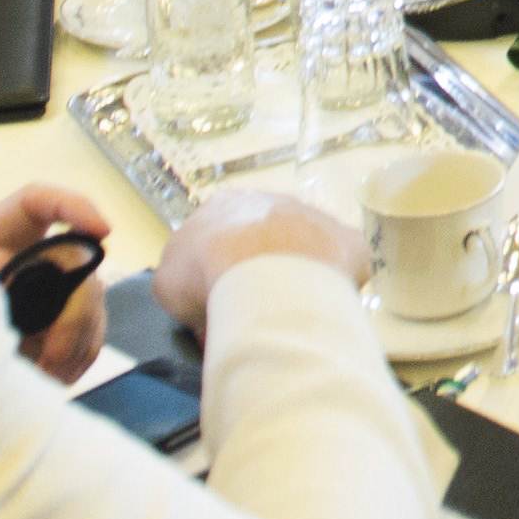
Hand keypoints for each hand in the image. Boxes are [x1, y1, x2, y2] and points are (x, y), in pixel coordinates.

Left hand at [0, 184, 112, 383]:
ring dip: (76, 341)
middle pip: (78, 261)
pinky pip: (90, 333)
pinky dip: (78, 356)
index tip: (101, 231)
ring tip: (46, 374)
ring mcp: (53, 287)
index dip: (76, 206)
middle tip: (53, 352)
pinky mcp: (63, 320)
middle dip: (77, 309)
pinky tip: (55, 374)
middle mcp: (33, 254)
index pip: (41, 202)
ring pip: (92, 300)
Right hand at [152, 188, 370, 332]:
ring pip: (307, 251)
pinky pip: (341, 268)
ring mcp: (316, 217)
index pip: (221, 237)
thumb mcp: (170, 285)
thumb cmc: (204, 274)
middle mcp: (274, 201)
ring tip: (287, 316)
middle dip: (261, 272)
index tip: (219, 304)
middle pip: (267, 240)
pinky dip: (333, 289)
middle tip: (255, 312)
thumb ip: (185, 287)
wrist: (262, 270)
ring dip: (298, 279)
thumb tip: (204, 310)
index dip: (218, 273)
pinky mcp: (348, 241)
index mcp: (226, 206)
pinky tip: (322, 312)